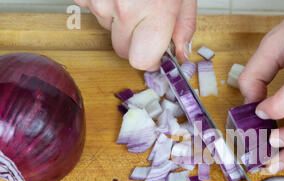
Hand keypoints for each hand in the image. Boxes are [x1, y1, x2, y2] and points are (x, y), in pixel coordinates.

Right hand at [74, 0, 196, 69]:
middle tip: (145, 20)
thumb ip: (184, 28)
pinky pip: (90, 8)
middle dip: (134, 42)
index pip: (142, 61)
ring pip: (106, 30)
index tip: (155, 53)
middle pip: (122, 51)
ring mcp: (101, 1)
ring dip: (117, 21)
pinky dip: (101, 4)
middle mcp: (125, 10)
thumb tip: (181, 55)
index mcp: (156, 15)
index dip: (150, 60)